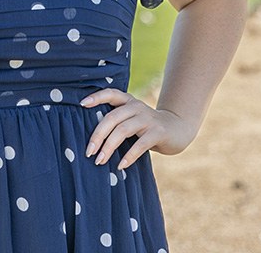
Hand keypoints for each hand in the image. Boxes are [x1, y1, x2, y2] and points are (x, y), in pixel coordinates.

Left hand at [80, 88, 197, 169]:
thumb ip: (117, 122)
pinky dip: (129, 156)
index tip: (82, 104)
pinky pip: (140, 144)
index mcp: (128, 101)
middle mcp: (136, 106)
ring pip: (123, 130)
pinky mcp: (158, 132)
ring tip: (100, 161)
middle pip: (112, 118)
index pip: (110, 94)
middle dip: (98, 136)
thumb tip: (91, 140)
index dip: (96, 97)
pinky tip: (120, 166)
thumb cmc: (147, 127)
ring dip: (109, 147)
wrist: (178, 129)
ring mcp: (148, 118)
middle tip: (88, 152)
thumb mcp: (132, 119)